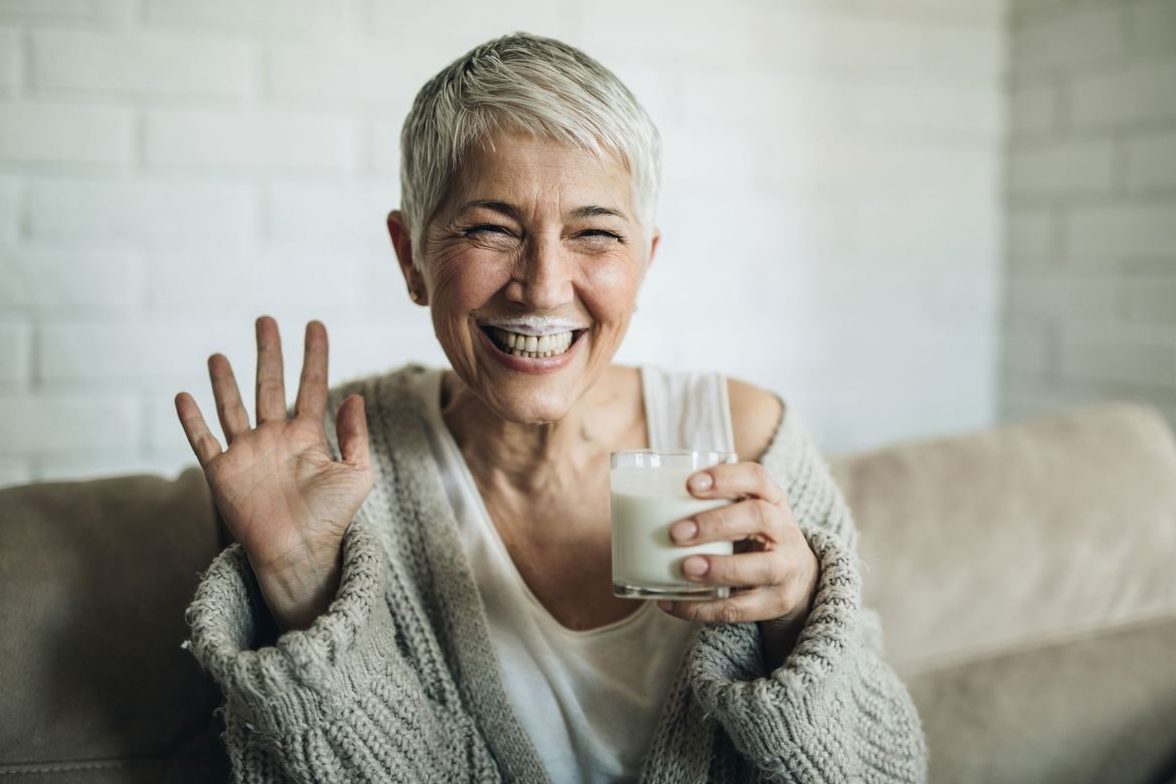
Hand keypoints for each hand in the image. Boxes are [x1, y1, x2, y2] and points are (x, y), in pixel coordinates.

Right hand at [175, 317, 372, 631]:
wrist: (300, 556)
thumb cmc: (332, 520)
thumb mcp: (357, 475)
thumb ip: (356, 436)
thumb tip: (355, 396)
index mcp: (308, 436)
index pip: (312, 385)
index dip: (314, 355)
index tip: (315, 324)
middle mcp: (275, 439)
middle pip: (268, 385)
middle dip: (268, 353)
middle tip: (265, 320)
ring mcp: (247, 454)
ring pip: (232, 407)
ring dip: (225, 380)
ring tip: (218, 353)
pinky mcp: (222, 473)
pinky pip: (203, 441)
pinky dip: (192, 419)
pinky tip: (184, 395)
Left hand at [658, 462, 818, 648]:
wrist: (798, 580)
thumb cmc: (754, 538)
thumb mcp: (745, 514)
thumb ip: (712, 505)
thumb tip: (642, 502)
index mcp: (772, 500)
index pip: (757, 478)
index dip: (726, 478)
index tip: (690, 484)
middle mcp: (785, 531)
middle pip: (759, 517)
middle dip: (716, 523)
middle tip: (676, 532)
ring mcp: (786, 569)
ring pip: (761, 567)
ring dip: (719, 568)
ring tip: (684, 568)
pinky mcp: (776, 603)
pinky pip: (740, 608)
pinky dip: (702, 607)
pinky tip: (671, 602)